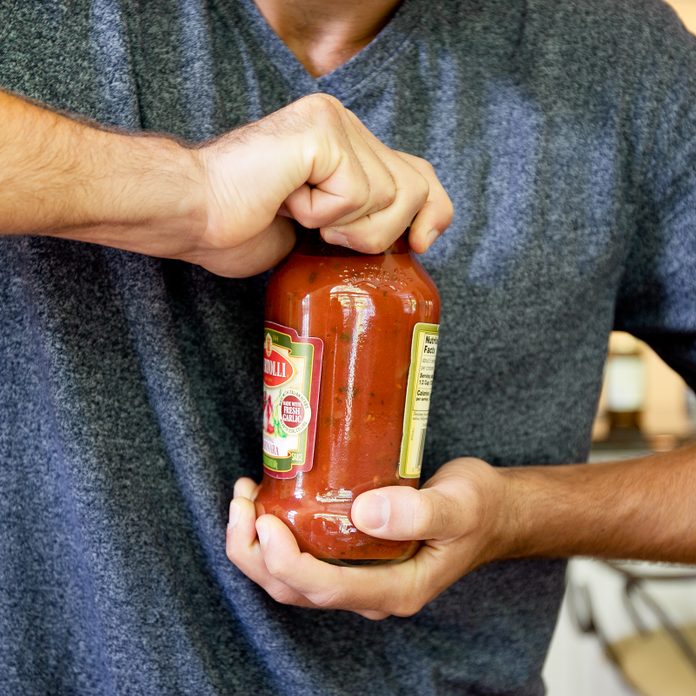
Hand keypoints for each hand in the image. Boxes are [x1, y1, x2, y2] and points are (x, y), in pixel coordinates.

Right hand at [189, 93, 452, 276]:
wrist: (191, 214)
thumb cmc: (239, 225)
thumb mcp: (318, 229)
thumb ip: (359, 217)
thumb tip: (409, 237)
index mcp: (346, 143)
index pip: (419, 171)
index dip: (433, 211)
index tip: (421, 244)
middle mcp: (345, 123)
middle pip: (415, 187)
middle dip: (381, 232)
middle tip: (327, 236)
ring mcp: (334, 123)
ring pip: (390, 196)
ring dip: (347, 229)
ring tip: (300, 216)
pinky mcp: (321, 134)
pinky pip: (355, 194)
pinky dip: (322, 215)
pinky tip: (288, 202)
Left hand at [225, 458, 509, 619]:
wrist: (492, 512)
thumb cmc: (479, 507)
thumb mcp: (460, 504)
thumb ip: (420, 512)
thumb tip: (365, 514)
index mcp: (397, 590)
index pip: (327, 590)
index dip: (287, 561)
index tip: (265, 519)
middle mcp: (372, 592)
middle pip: (297, 591)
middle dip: (257, 553)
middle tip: (242, 502)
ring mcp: (360, 577)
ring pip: (293, 579)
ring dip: (258, 546)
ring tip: (245, 498)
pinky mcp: (353, 557)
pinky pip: (304, 557)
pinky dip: (277, 536)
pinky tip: (268, 501)